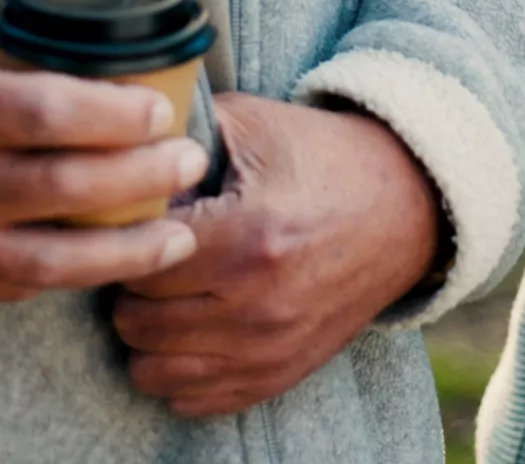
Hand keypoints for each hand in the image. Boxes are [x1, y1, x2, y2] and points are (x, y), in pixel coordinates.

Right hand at [0, 13, 205, 301]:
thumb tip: (70, 56)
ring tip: (179, 237)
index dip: (115, 112)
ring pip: (51, 260)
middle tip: (190, 159)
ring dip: (126, 251)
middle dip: (141, 176)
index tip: (162, 104)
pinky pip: (17, 286)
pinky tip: (109, 261)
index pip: (51, 113)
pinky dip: (70, 276)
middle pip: (65, 186)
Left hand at [113, 91, 438, 416]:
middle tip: (142, 253)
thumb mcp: (256, 123)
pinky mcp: (281, 376)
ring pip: (154, 370)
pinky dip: (176, 370)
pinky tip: (186, 327)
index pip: (138, 262)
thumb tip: (120, 146)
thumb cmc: (322, 157)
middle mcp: (256, 306)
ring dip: (144, 332)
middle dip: (128, 285)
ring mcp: (268, 350)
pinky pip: (194, 401)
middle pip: (138, 322)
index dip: (124, 237)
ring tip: (161, 292)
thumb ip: (182, 131)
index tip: (132, 218)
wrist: (404, 206)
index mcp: (247, 237)